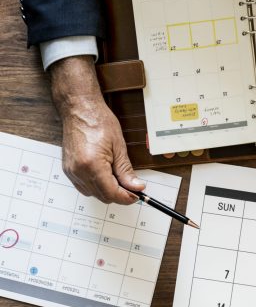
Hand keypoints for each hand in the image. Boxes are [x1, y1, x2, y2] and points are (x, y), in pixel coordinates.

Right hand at [49, 56, 144, 204]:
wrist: (79, 109)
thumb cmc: (98, 121)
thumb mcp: (119, 147)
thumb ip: (126, 171)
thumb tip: (136, 187)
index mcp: (92, 165)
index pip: (112, 193)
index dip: (127, 197)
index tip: (137, 195)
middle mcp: (79, 171)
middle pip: (103, 197)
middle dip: (119, 195)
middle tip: (131, 186)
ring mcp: (71, 171)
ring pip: (93, 194)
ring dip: (107, 191)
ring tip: (117, 177)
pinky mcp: (69, 170)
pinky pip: (84, 187)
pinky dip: (97, 186)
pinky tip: (105, 175)